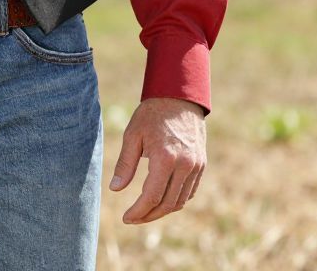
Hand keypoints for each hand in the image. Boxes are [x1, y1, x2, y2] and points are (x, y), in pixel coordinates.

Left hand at [108, 97, 206, 223]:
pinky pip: (189, 192)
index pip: (151, 196)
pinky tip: (162, 200)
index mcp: (165, 158)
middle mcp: (184, 165)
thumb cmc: (151, 115)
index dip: (138, 211)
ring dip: (162, 211)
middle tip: (133, 218)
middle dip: (149, 215)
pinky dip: (176, 200)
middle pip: (167, 204)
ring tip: (145, 212)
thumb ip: (125, 164)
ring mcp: (196, 166)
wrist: (179, 98)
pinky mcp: (201, 165)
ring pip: (180, 201)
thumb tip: (115, 189)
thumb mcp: (132, 135)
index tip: (126, 218)